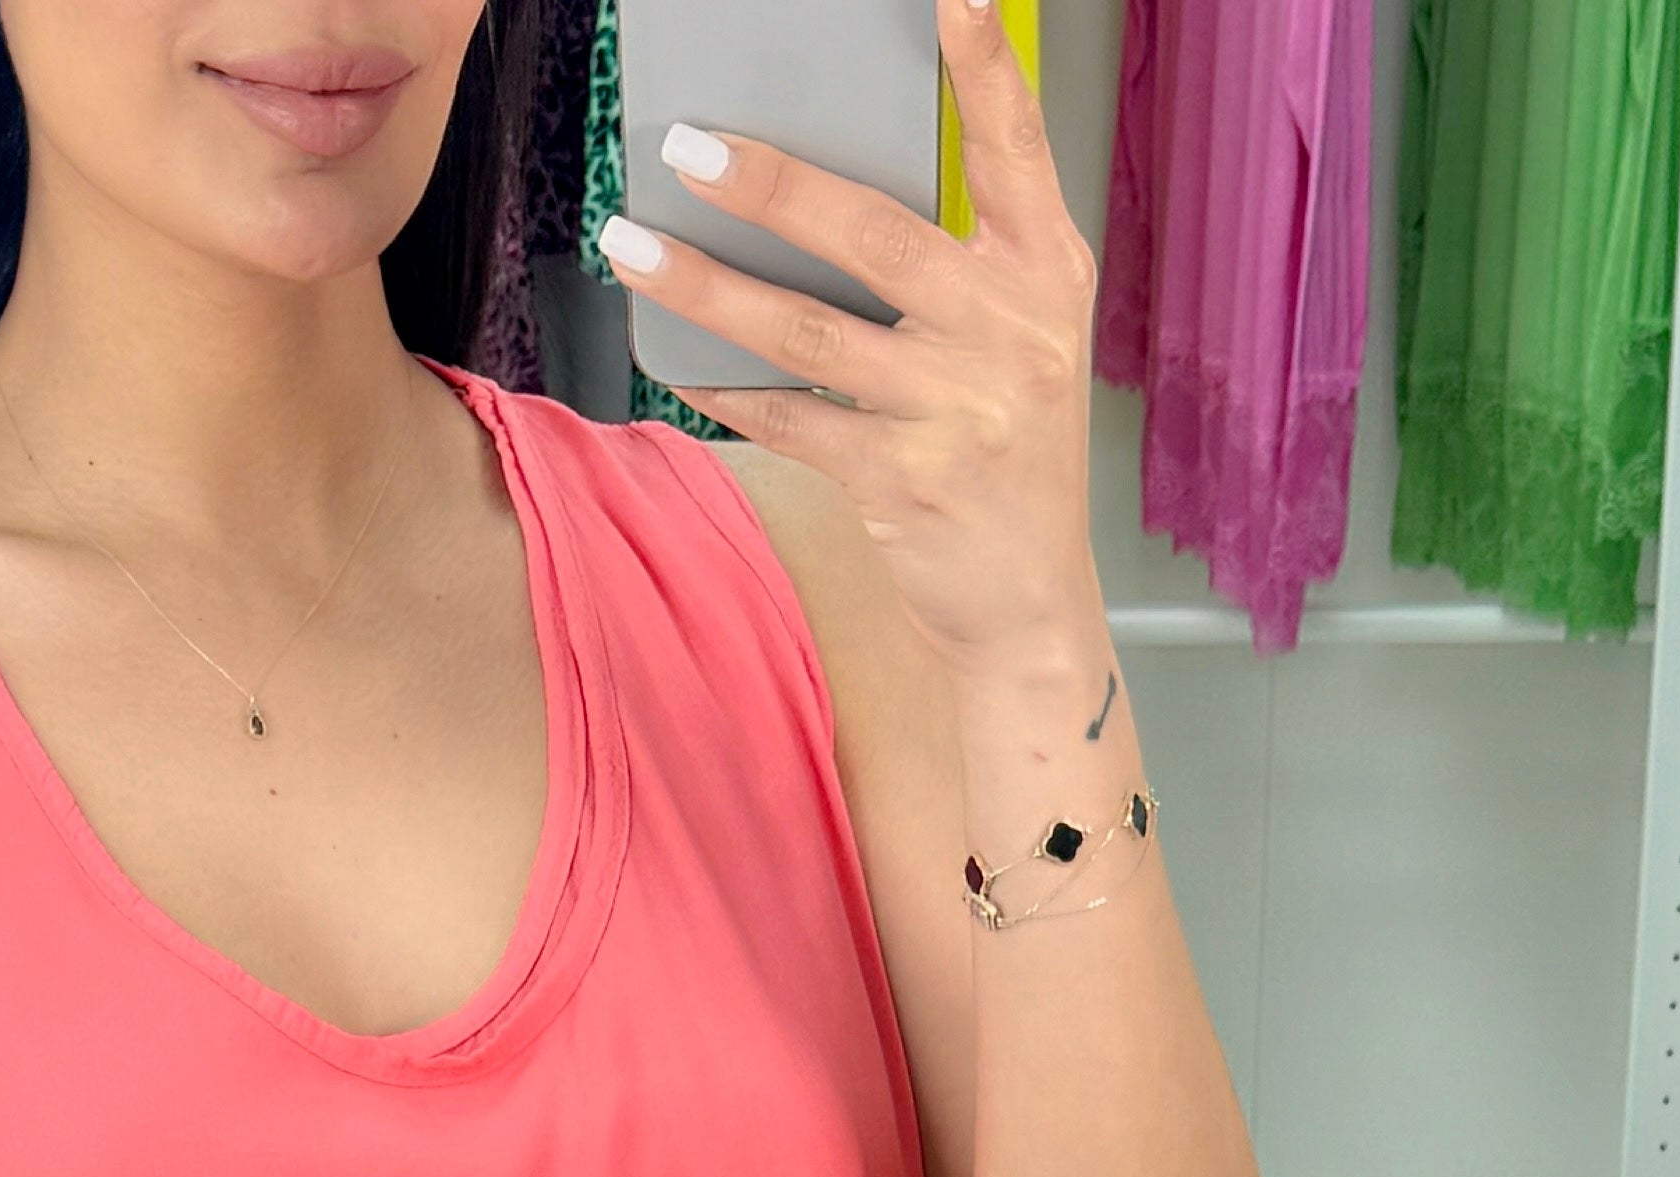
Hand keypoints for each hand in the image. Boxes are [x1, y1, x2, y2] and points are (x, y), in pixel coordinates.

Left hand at [604, 0, 1101, 701]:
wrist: (1029, 605)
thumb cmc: (1007, 444)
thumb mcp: (1017, 335)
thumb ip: (958, 258)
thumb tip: (816, 186)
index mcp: (1046, 272)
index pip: (1018, 149)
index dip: (987, 69)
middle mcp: (1011, 334)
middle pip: (874, 238)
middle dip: (771, 188)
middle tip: (687, 148)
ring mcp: (957, 412)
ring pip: (807, 332)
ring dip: (707, 287)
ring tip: (633, 246)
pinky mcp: (903, 483)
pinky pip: (788, 420)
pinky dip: (723, 389)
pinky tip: (672, 359)